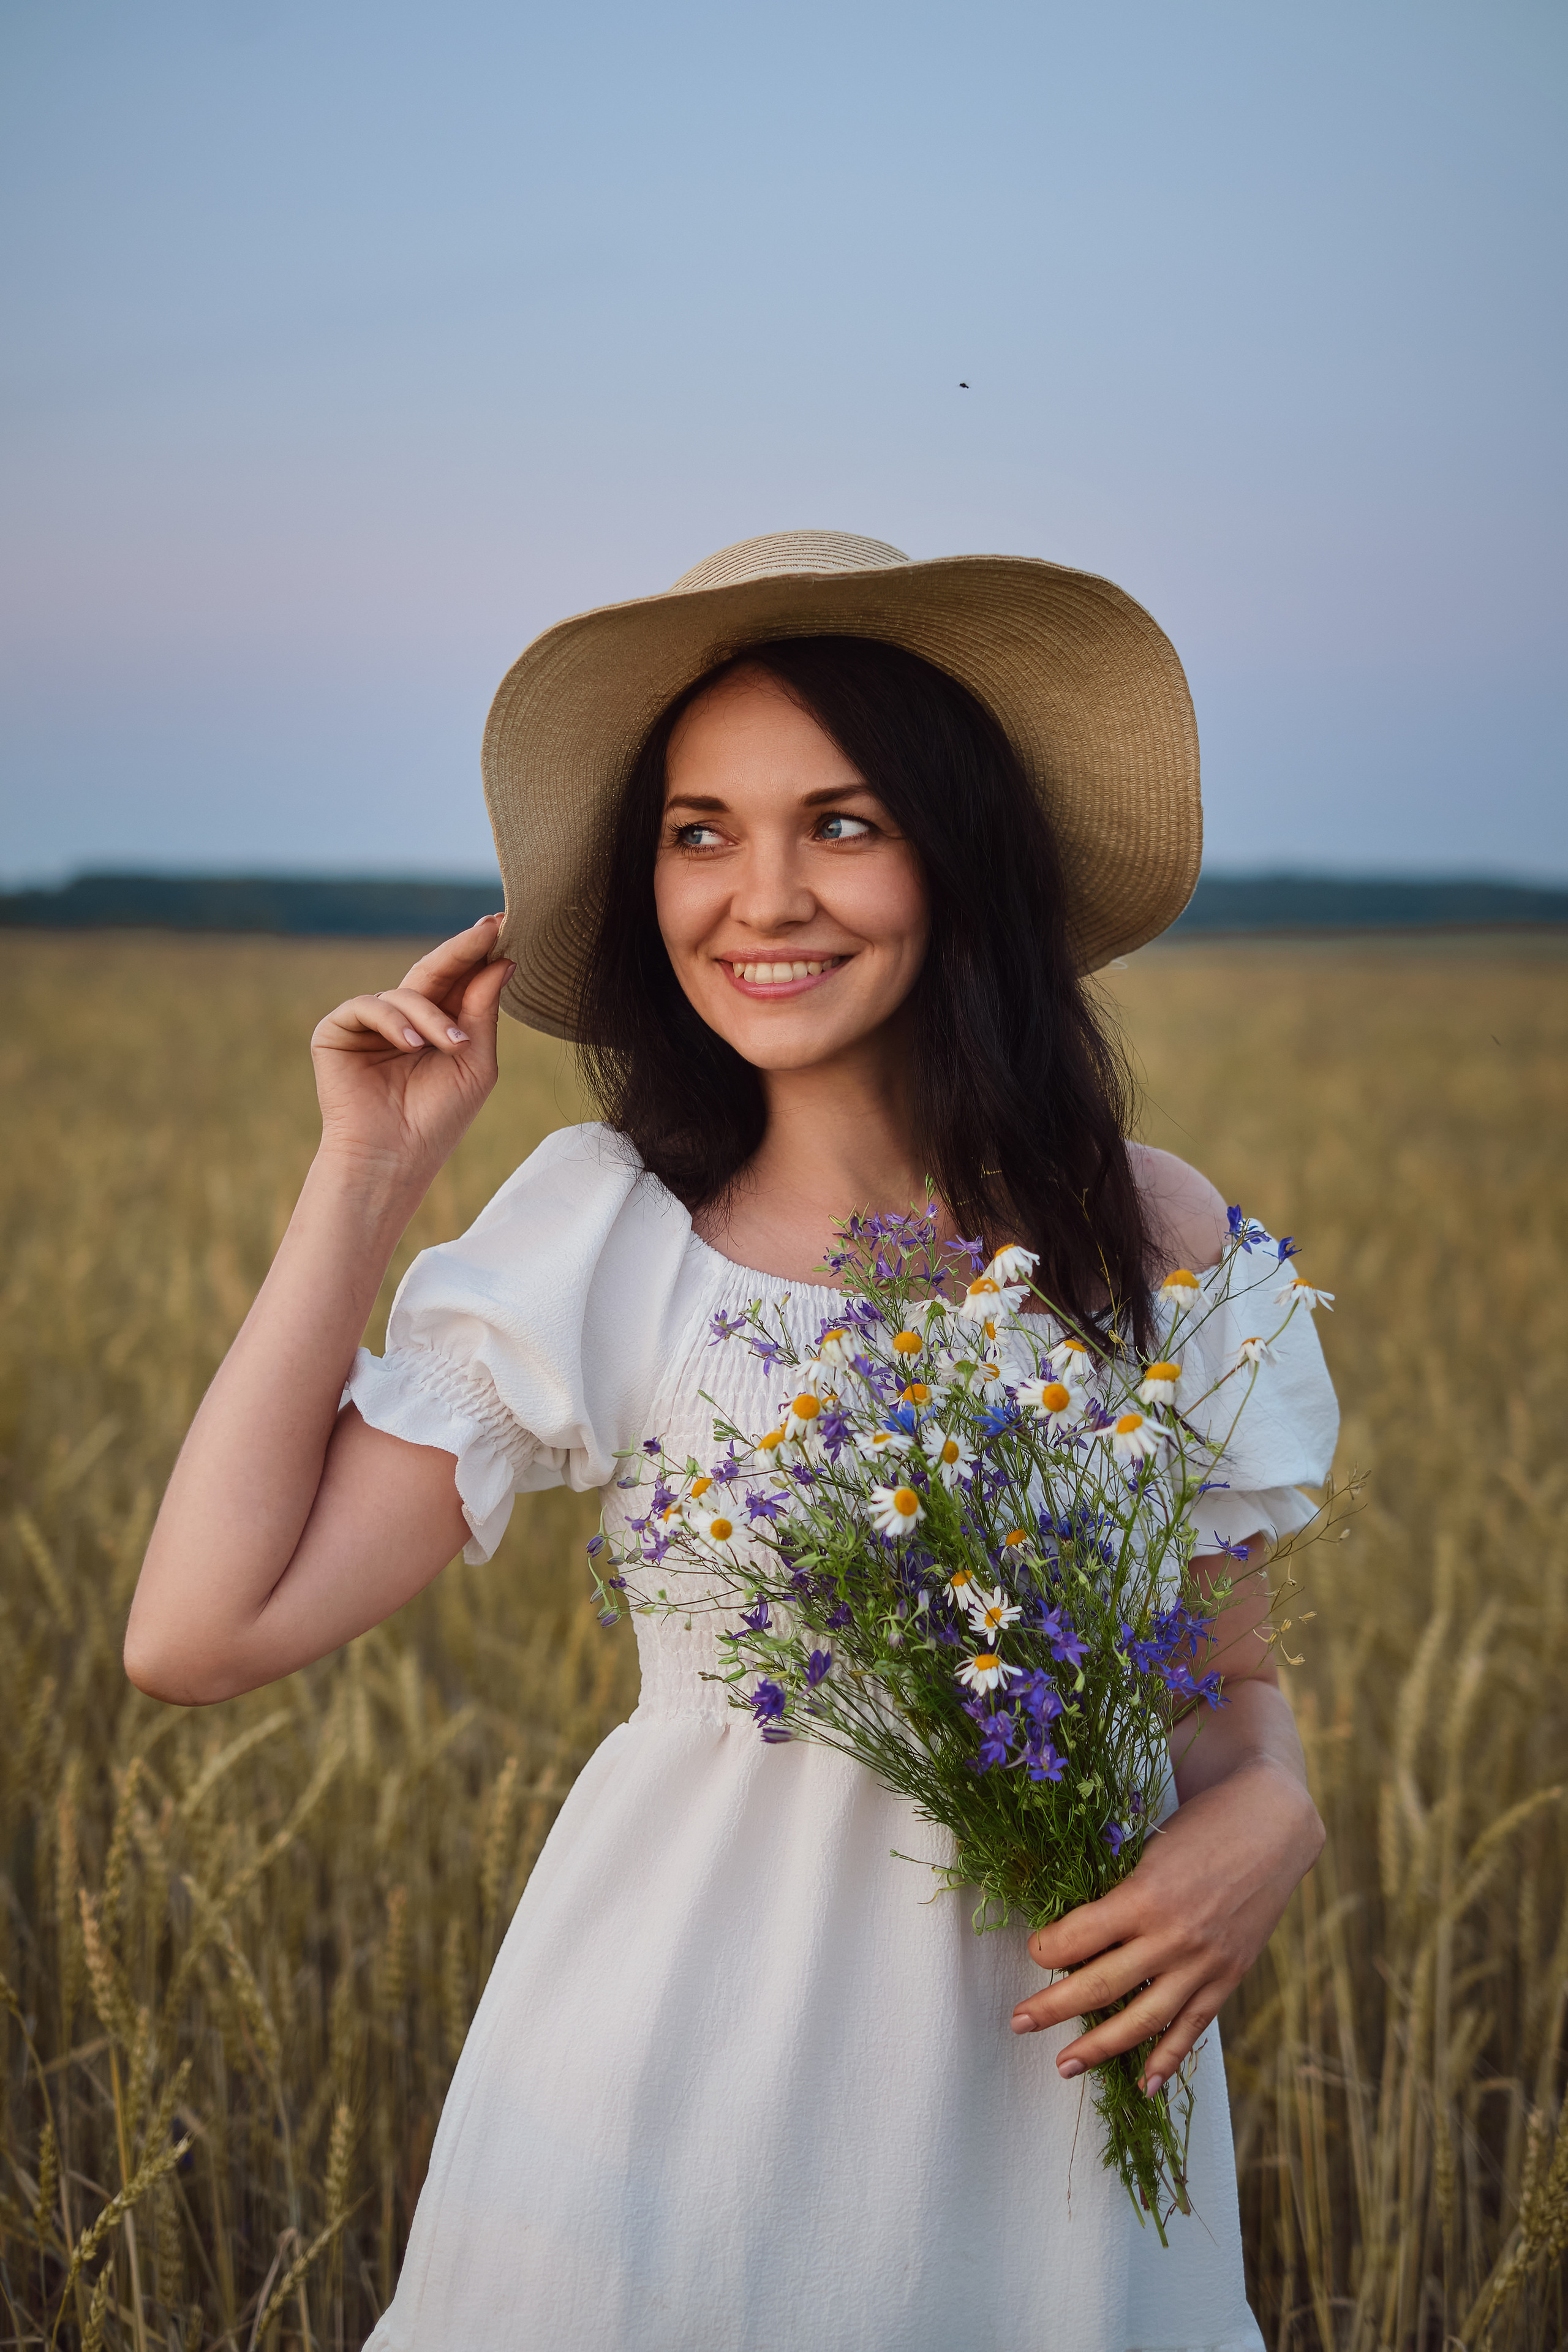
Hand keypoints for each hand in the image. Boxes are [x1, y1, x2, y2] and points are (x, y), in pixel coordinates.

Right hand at [310, 916, 513, 1180]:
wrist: (394, 1158)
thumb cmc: (438, 1118)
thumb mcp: (474, 1060)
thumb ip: (483, 1010)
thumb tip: (504, 960)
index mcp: (437, 1024)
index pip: (459, 980)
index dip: (480, 953)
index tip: (506, 923)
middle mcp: (403, 1018)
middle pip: (434, 971)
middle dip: (463, 950)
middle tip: (489, 930)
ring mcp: (368, 1022)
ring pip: (405, 992)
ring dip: (433, 1016)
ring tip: (452, 1046)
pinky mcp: (336, 1030)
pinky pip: (368, 1005)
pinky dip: (394, 1022)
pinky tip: (413, 1046)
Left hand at [1010, 1754, 1323, 2092]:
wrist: (1273, 1824)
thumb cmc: (1203, 1825)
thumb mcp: (1150, 1852)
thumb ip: (1121, 1895)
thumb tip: (1079, 1936)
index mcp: (1145, 1896)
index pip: (1079, 1937)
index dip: (1047, 1949)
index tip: (1033, 1952)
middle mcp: (1173, 1937)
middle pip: (1100, 1984)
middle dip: (1053, 2007)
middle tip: (1018, 2022)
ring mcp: (1204, 1964)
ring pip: (1143, 2018)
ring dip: (1100, 2046)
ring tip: (1064, 2065)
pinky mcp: (1228, 1978)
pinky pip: (1192, 2027)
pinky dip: (1168, 2059)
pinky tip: (1144, 2085)